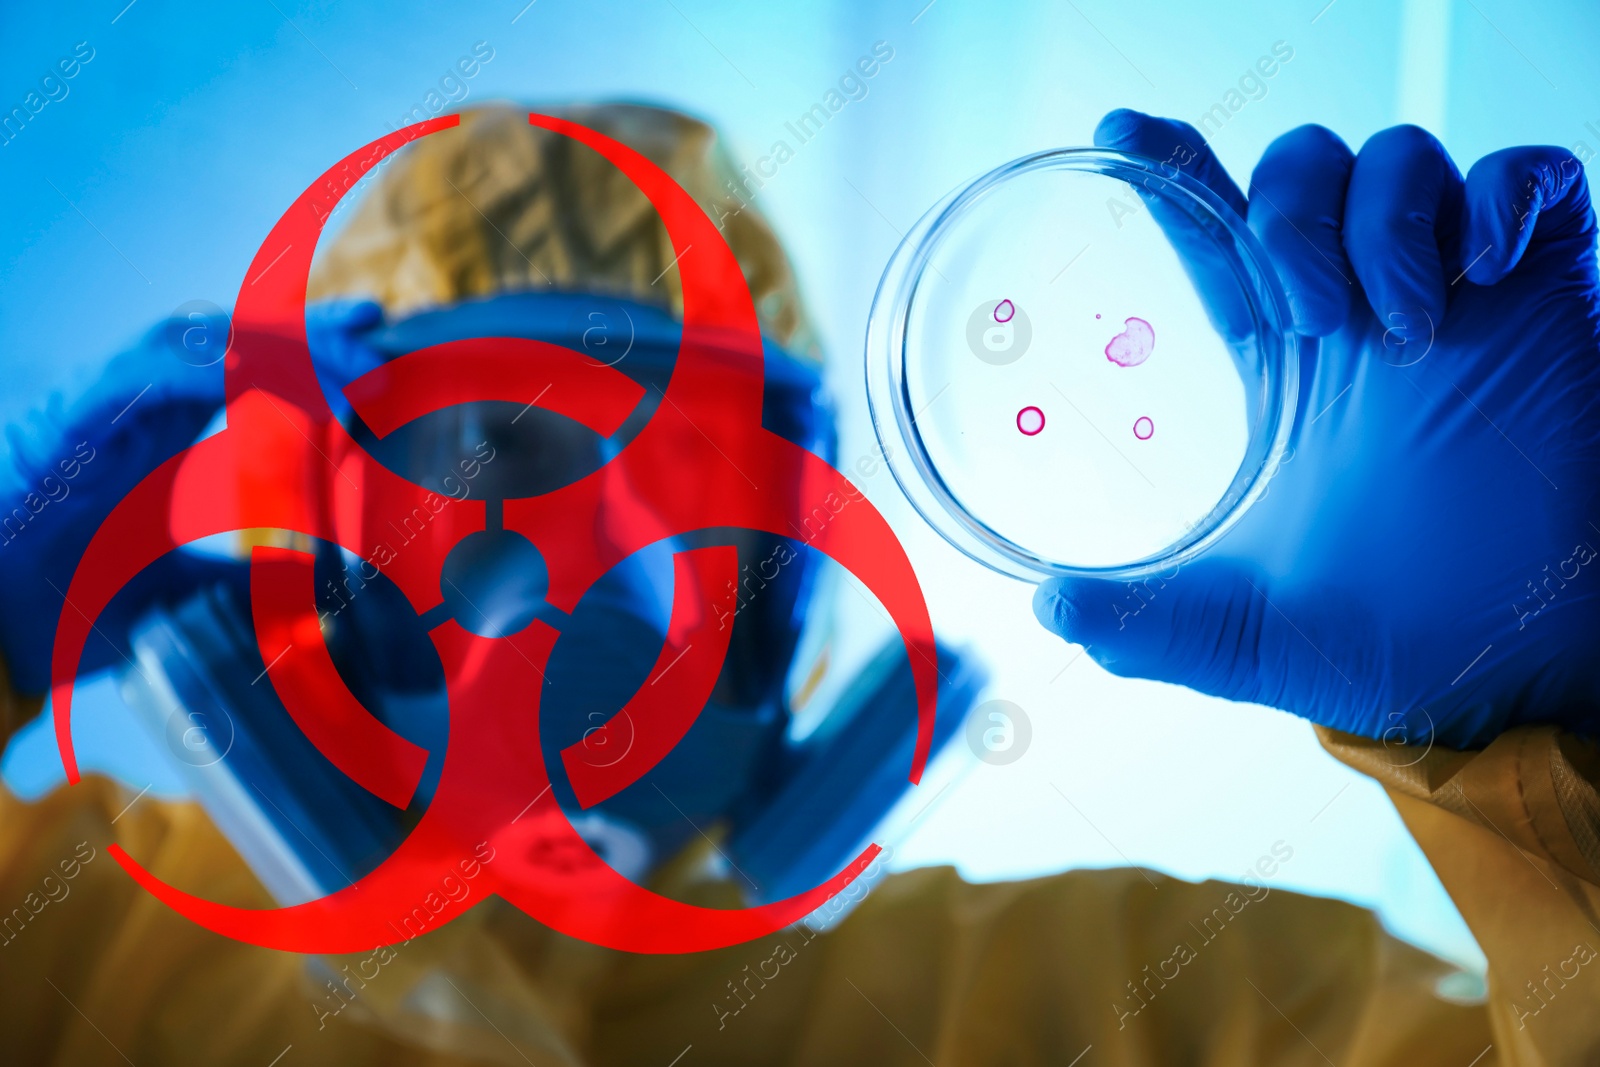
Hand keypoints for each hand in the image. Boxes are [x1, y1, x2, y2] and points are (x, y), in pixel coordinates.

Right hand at [0, 300, 384, 696]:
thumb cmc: (59, 599)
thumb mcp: (176, 589)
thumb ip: (234, 582)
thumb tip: (310, 601)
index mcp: (165, 430)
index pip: (253, 369)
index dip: (315, 352)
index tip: (378, 348)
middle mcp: (139, 405)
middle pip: (235, 338)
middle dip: (309, 331)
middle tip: (376, 333)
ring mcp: (104, 406)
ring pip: (197, 341)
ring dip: (272, 345)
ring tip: (339, 364)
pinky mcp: (69, 422)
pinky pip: (139, 375)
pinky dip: (200, 370)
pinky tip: (252, 376)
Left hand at [1033, 109, 1599, 747]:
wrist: (1526, 669)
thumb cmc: (1396, 643)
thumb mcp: (1247, 636)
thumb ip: (1149, 625)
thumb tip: (1049, 609)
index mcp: (1288, 369)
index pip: (1216, 238)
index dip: (1170, 175)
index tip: (1115, 136)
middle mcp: (1365, 316)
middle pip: (1301, 170)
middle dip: (1290, 217)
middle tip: (1314, 321)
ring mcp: (1461, 297)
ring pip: (1399, 157)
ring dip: (1381, 221)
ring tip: (1396, 327)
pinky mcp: (1550, 291)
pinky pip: (1529, 176)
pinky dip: (1497, 201)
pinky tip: (1480, 274)